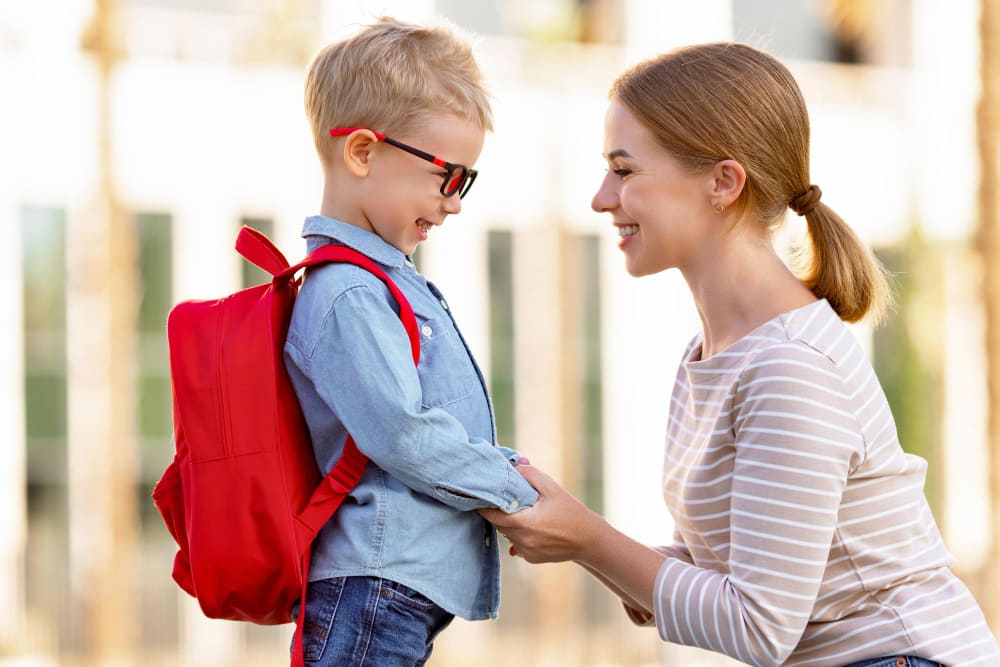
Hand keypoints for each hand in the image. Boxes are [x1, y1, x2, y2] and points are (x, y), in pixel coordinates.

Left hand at [478, 463, 603, 563]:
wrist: (589, 540)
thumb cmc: (572, 512)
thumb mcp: (552, 488)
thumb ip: (530, 475)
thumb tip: (514, 465)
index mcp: (525, 523)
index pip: (492, 514)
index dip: (484, 503)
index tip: (480, 493)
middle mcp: (522, 541)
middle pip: (498, 523)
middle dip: (498, 510)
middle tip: (503, 497)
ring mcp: (526, 552)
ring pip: (506, 534)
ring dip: (509, 522)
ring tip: (523, 511)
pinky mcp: (531, 558)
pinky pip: (516, 544)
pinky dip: (518, 534)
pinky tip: (532, 526)